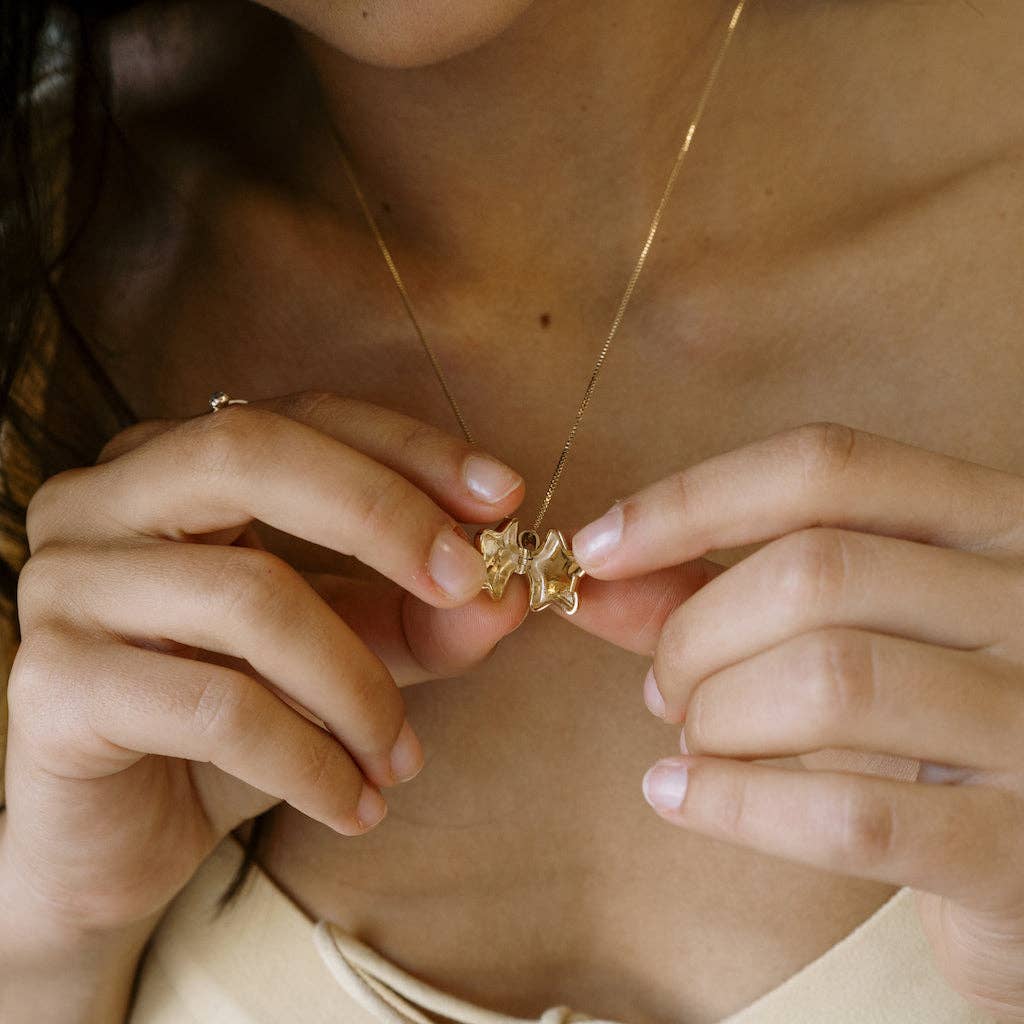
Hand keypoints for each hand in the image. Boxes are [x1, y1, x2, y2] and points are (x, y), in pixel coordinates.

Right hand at [4, 391, 526, 941]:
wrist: (122, 832)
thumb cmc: (237, 718)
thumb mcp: (347, 650)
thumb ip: (422, 616)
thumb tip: (511, 594)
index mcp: (174, 463)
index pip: (301, 416)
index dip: (407, 449)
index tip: (502, 496)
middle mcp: (102, 498)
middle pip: (250, 453)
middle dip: (383, 514)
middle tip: (471, 587)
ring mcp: (64, 583)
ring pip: (249, 597)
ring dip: (359, 687)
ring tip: (402, 758)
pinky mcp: (50, 684)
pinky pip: (217, 707)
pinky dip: (311, 761)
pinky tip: (354, 805)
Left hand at [569, 422, 1023, 1021]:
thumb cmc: (925, 721)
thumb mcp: (847, 630)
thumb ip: (721, 593)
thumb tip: (592, 583)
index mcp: (994, 519)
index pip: (826, 468)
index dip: (692, 500)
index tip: (597, 549)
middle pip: (812, 574)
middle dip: (694, 634)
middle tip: (663, 688)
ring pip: (829, 681)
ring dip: (715, 715)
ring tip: (690, 738)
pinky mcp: (1021, 845)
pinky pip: (852, 816)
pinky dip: (735, 804)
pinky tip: (676, 797)